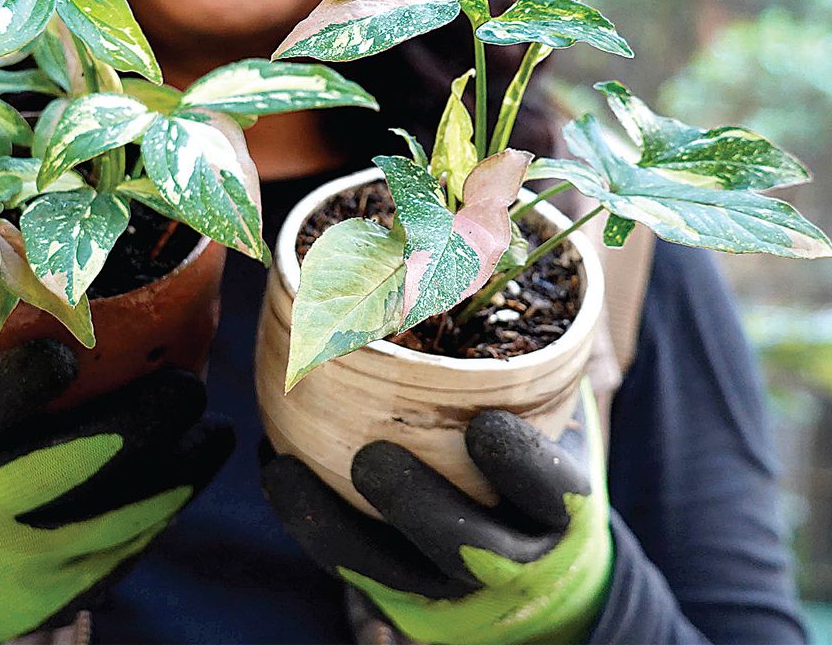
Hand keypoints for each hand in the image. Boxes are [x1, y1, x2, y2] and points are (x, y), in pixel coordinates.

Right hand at [0, 337, 231, 643]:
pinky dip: (165, 508)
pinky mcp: (56, 594)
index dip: (23, 379)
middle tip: (187, 383)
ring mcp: (16, 560)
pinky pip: (125, 547)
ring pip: (114, 511)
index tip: (64, 352)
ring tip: (213, 430)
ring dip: (178, 468)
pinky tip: (193, 470)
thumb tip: (21, 238)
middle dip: (142, 420)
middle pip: (68, 461)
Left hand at [261, 381, 611, 644]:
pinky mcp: (399, 583)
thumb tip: (481, 249)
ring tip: (286, 470)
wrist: (528, 545)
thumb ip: (528, 352)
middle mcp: (511, 553)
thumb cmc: (532, 443)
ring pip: (397, 571)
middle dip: (419, 507)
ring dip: (337, 524)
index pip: (552, 493)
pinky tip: (274, 468)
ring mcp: (451, 578)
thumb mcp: (550, 408)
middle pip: (470, 549)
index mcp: (557, 505)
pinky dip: (307, 521)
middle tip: (372, 458)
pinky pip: (349, 566)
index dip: (522, 465)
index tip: (484, 424)